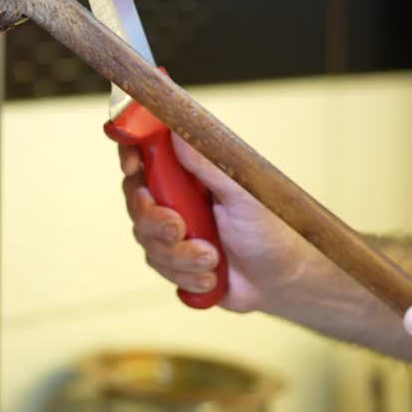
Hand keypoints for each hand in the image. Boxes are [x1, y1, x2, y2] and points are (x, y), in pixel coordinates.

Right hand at [119, 133, 320, 311]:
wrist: (280, 280)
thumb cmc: (271, 230)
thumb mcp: (242, 193)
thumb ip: (208, 164)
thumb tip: (177, 131)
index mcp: (191, 170)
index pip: (148, 150)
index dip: (131, 153)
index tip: (133, 167)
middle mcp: (177, 195)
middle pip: (136, 200)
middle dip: (155, 220)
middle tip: (180, 228)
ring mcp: (172, 228)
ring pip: (146, 238)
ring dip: (179, 255)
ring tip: (213, 258)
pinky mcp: (173, 258)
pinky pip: (157, 265)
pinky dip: (184, 275)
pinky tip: (210, 276)